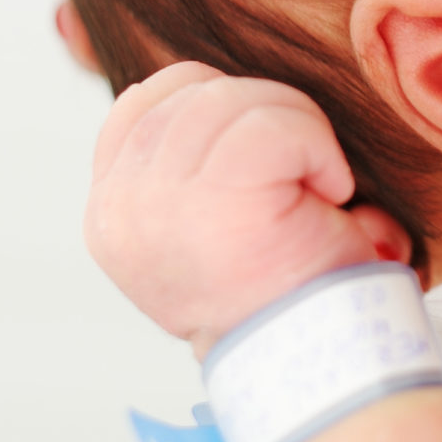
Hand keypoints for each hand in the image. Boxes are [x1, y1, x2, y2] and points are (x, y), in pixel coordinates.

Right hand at [85, 62, 412, 355]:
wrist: (315, 356)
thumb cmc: (285, 290)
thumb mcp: (213, 221)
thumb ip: (189, 160)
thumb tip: (205, 85)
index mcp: (111, 212)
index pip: (144, 98)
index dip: (216, 104)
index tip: (262, 160)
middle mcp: (122, 207)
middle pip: (197, 90)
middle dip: (267, 114)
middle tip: (303, 176)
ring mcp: (160, 203)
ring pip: (238, 98)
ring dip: (298, 129)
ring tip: (317, 186)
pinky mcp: (215, 198)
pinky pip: (274, 124)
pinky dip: (316, 146)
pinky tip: (330, 192)